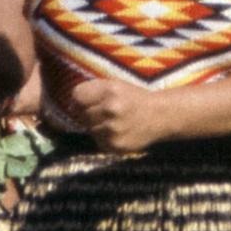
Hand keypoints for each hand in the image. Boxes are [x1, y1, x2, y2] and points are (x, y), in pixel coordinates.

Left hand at [52, 75, 176, 152]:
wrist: (160, 116)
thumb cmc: (134, 98)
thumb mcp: (116, 85)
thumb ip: (93, 90)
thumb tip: (70, 103)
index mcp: (110, 90)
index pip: (77, 96)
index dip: (81, 99)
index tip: (88, 101)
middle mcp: (110, 109)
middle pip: (82, 114)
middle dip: (90, 114)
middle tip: (105, 113)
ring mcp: (113, 130)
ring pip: (89, 130)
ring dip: (97, 127)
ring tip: (113, 123)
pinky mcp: (116, 146)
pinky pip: (99, 142)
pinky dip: (104, 139)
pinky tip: (117, 132)